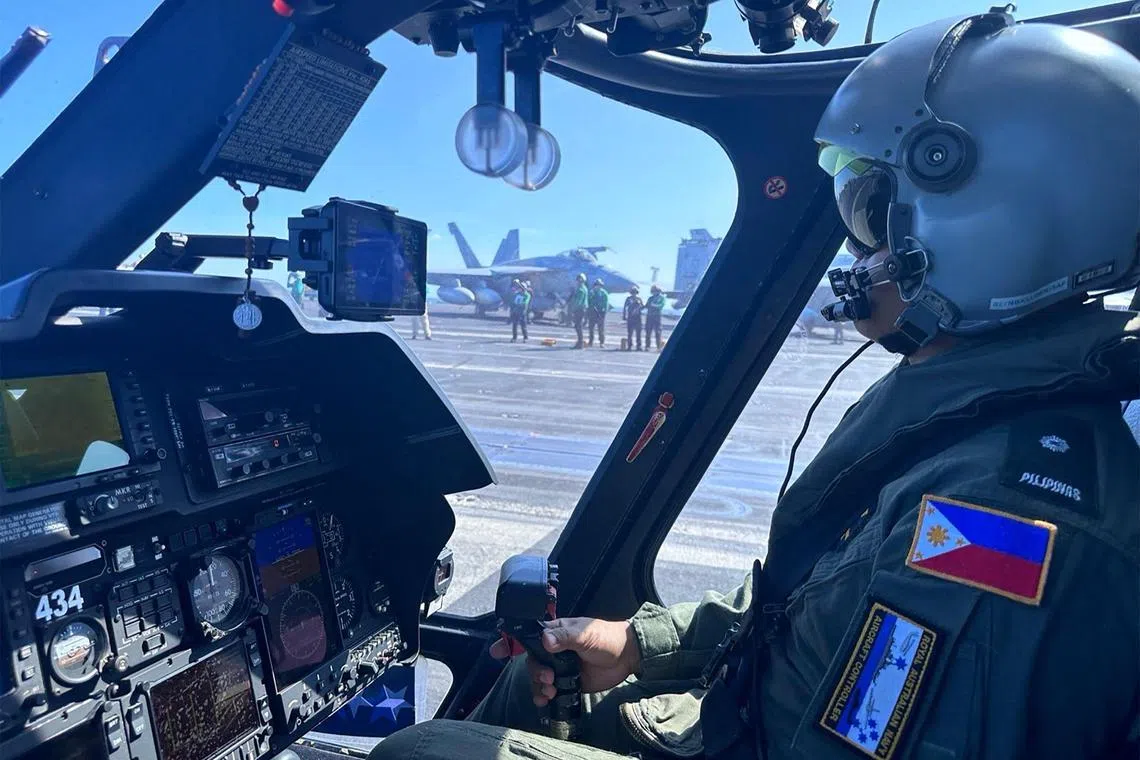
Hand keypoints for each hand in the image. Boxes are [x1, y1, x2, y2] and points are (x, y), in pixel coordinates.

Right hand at [489, 617, 639, 706]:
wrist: (628, 657)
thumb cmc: (606, 637)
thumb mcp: (585, 633)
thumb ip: (564, 636)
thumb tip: (544, 639)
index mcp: (555, 633)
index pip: (528, 635)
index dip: (510, 642)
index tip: (496, 651)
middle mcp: (554, 650)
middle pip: (531, 662)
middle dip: (534, 672)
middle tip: (548, 678)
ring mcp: (560, 667)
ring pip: (537, 678)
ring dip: (538, 686)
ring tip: (551, 691)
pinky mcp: (568, 683)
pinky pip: (549, 691)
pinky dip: (544, 696)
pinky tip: (547, 700)